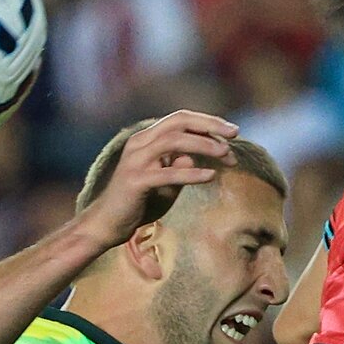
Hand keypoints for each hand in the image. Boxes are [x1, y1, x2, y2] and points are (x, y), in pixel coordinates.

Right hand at [77, 110, 238, 248]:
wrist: (108, 224)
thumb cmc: (139, 202)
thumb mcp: (166, 182)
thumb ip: (180, 166)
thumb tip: (197, 157)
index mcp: (146, 138)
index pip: (180, 119)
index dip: (207, 122)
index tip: (232, 132)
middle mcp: (139, 143)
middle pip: (178, 122)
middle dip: (210, 125)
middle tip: (236, 134)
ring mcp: (135, 161)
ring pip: (173, 141)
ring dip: (204, 145)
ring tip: (226, 154)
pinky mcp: (135, 181)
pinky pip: (167, 173)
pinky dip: (191, 174)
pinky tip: (210, 177)